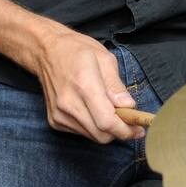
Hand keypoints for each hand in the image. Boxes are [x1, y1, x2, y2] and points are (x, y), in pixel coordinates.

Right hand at [31, 26, 144, 143]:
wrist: (46, 52)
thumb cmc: (77, 50)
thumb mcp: (105, 59)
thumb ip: (117, 86)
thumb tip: (129, 106)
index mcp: (84, 85)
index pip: (107, 121)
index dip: (125, 130)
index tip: (139, 129)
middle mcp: (69, 104)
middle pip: (101, 135)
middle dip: (119, 132)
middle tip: (130, 121)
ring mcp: (59, 115)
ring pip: (92, 136)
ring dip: (106, 130)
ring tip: (112, 112)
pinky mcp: (54, 121)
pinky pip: (81, 132)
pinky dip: (93, 127)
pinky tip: (94, 110)